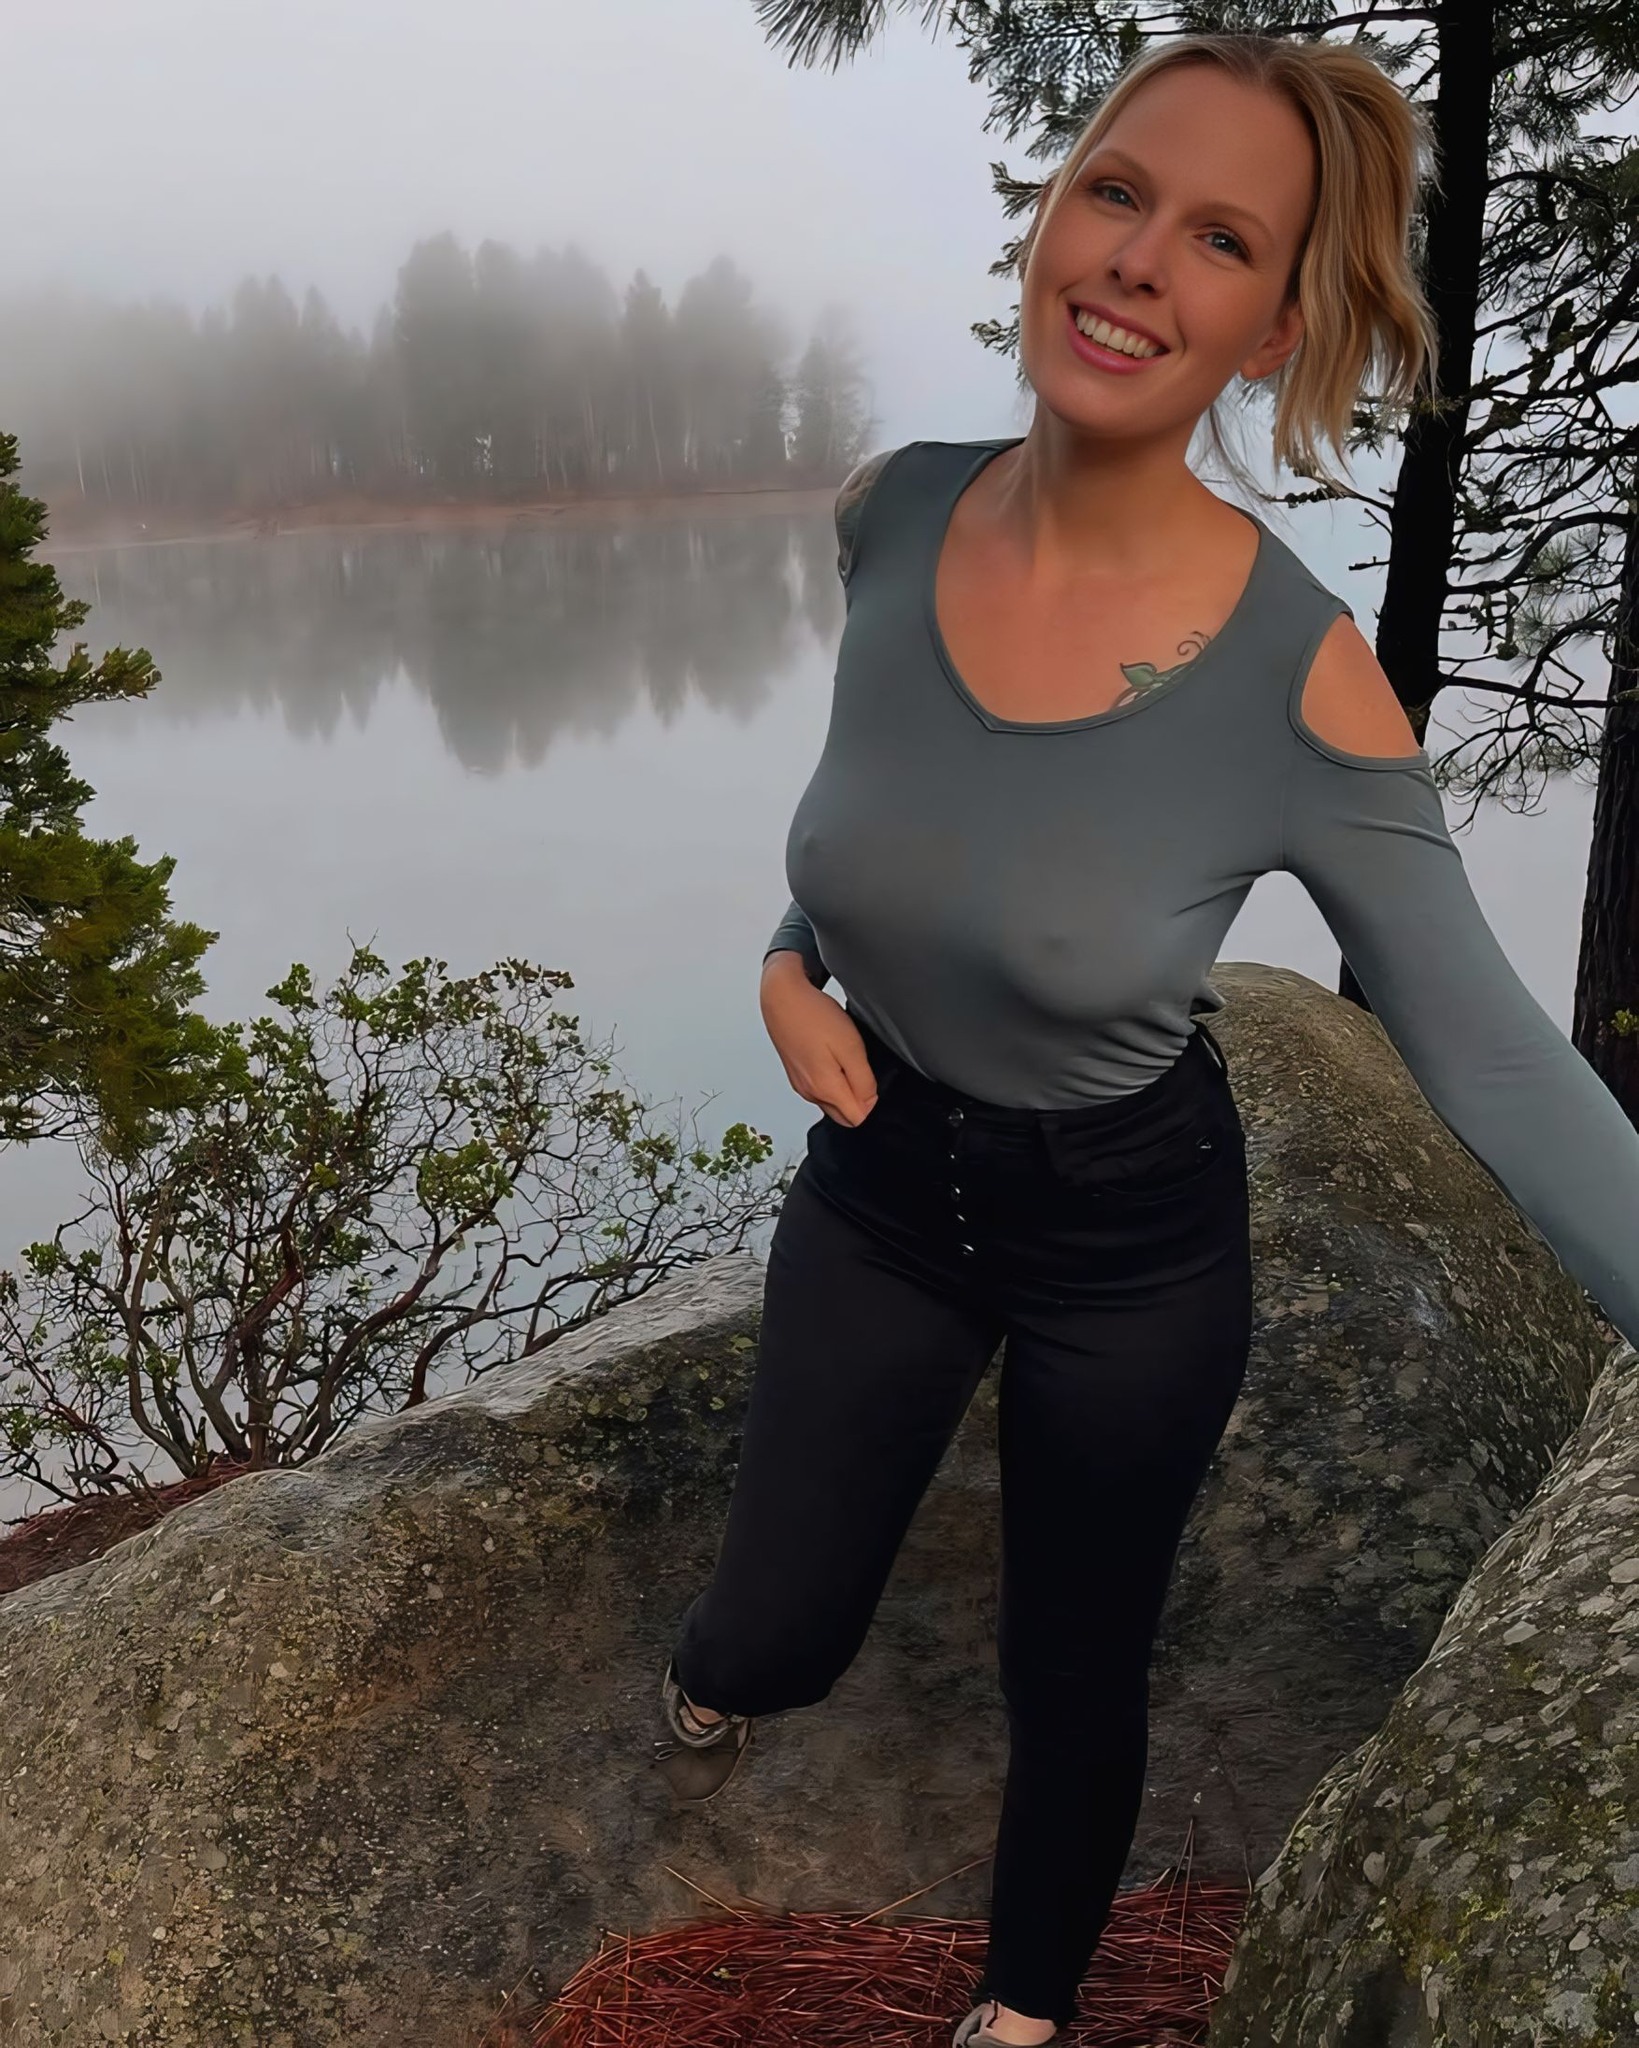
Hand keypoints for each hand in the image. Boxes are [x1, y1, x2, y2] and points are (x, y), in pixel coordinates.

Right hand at [759, 953, 879, 1124]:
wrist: (783, 997)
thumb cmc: (814, 1017)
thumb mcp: (851, 1047)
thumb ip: (863, 1082)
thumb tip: (868, 1103)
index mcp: (825, 1089)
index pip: (857, 1118)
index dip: (871, 1099)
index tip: (866, 1073)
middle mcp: (810, 1093)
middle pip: (843, 1115)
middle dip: (857, 1098)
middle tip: (857, 1066)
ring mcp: (801, 1084)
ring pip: (831, 1101)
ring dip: (843, 1086)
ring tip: (841, 1054)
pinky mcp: (796, 1074)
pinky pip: (819, 1088)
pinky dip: (829, 1077)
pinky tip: (828, 1052)